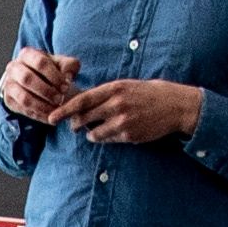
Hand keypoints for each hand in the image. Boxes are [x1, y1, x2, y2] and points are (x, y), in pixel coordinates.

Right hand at [0, 46, 79, 126]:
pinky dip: (38, 114)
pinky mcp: (8, 100)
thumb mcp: (61, 64)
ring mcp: (9, 84)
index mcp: (27, 54)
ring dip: (42, 105)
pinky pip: (23, 110)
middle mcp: (14, 67)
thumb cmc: (49, 71)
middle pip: (27, 79)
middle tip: (60, 99)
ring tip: (55, 109)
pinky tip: (49, 116)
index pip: (40, 62)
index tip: (66, 86)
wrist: (32, 81)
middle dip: (46, 91)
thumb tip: (68, 77)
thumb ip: (69, 66)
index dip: (54, 75)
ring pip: (24, 97)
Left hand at [57, 76, 203, 150]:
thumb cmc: (149, 93)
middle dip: (75, 124)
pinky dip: (106, 138)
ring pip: (93, 133)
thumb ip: (106, 93)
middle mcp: (116, 104)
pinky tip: (115, 131)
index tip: (52, 117)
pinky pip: (107, 140)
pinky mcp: (129, 135)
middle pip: (83, 118)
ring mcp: (122, 121)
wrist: (175, 105)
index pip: (82, 100)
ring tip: (98, 128)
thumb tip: (82, 102)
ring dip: (91, 133)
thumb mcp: (127, 86)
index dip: (64, 110)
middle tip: (74, 125)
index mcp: (115, 88)